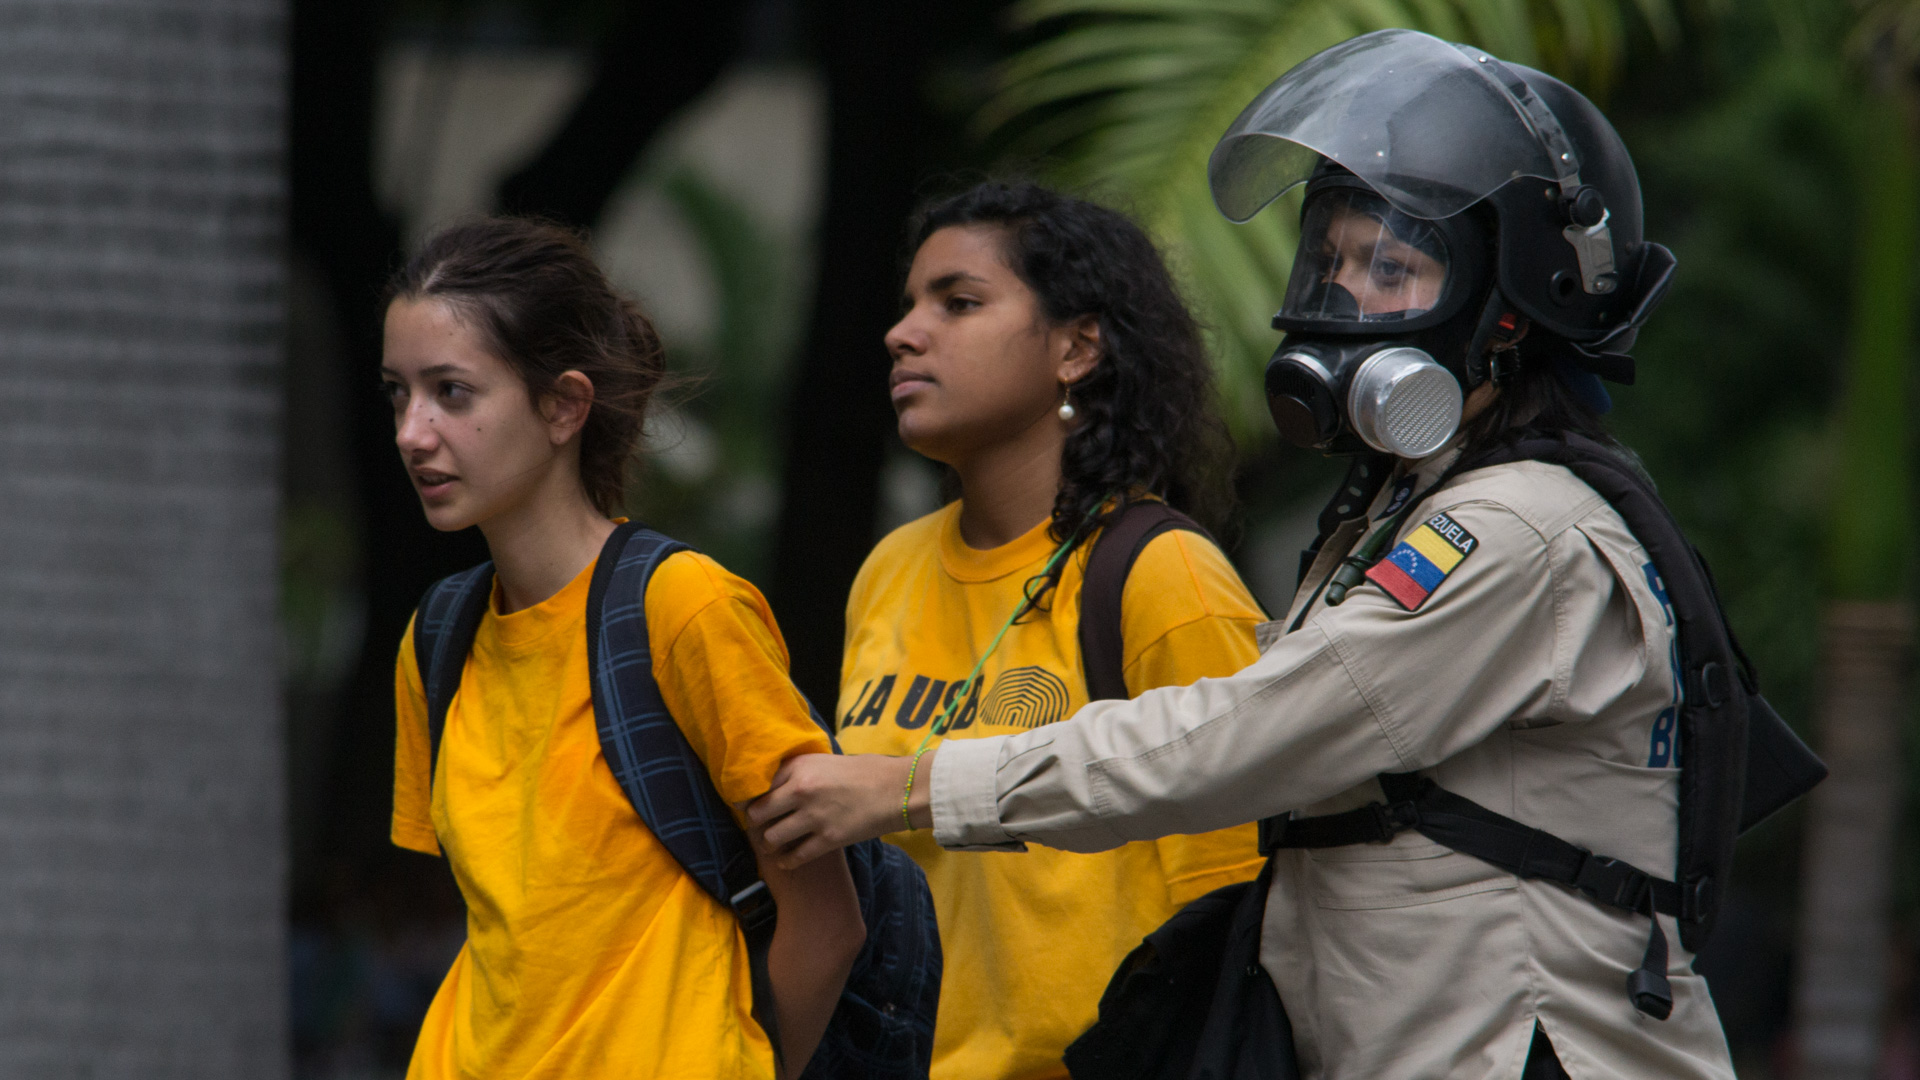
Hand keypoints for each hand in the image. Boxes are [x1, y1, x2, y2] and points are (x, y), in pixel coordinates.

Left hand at [748, 751, 932, 869]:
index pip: (758, 787)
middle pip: (758, 815)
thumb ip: (798, 771)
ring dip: (770, 844)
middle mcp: (801, 790)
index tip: (752, 807)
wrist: (897, 790)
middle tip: (762, 827)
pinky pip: (795, 856)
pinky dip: (787, 861)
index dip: (751, 800)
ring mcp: (814, 816)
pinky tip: (787, 860)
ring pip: (772, 838)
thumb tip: (773, 785)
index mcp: (799, 767)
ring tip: (774, 844)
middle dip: (756, 824)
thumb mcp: (825, 761)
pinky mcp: (828, 839)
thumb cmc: (865, 772)